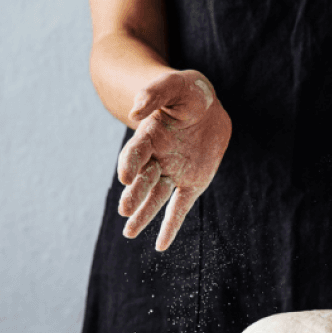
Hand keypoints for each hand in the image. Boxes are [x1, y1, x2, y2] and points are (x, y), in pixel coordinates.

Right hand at [117, 69, 230, 250]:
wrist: (206, 107)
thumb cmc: (187, 92)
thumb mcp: (175, 86)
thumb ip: (155, 94)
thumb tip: (137, 112)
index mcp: (150, 136)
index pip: (136, 152)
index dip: (130, 163)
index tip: (124, 176)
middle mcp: (157, 158)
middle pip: (143, 179)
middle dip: (134, 195)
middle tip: (124, 211)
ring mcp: (173, 172)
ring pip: (156, 197)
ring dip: (144, 215)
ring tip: (129, 233)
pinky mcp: (192, 184)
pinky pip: (180, 208)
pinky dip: (171, 226)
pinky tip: (161, 246)